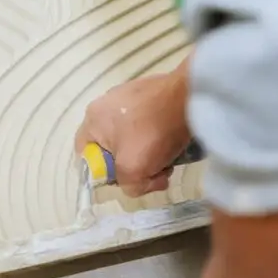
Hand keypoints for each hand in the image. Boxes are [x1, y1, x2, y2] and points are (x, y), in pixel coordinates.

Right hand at [74, 61, 191, 196]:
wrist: (191, 97)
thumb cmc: (154, 131)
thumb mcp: (133, 170)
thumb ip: (126, 184)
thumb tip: (137, 182)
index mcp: (92, 119)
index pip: (86, 156)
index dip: (104, 174)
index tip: (127, 178)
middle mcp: (104, 104)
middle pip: (111, 149)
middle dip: (132, 166)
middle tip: (154, 171)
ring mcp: (126, 95)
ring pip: (131, 138)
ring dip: (148, 153)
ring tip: (168, 157)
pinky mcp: (148, 93)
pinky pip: (146, 123)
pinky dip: (158, 135)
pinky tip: (173, 139)